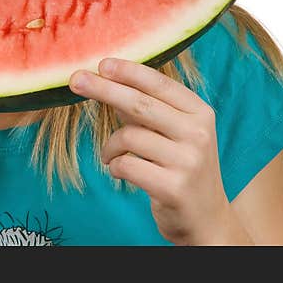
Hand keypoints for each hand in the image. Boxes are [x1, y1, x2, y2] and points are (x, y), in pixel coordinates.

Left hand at [69, 58, 236, 244]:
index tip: (101, 63)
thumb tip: (108, 80)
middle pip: (139, 104)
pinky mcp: (173, 188)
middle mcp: (198, 134)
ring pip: (128, 136)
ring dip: (109, 146)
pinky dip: (114, 166)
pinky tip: (119, 170)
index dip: (128, 71)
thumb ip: (147, 109)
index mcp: (200, 113)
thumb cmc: (182, 167)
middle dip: (103, 89)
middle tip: (75, 80)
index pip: (159, 84)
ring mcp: (188, 161)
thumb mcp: (175, 132)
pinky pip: (126, 165)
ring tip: (109, 155)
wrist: (207, 219)